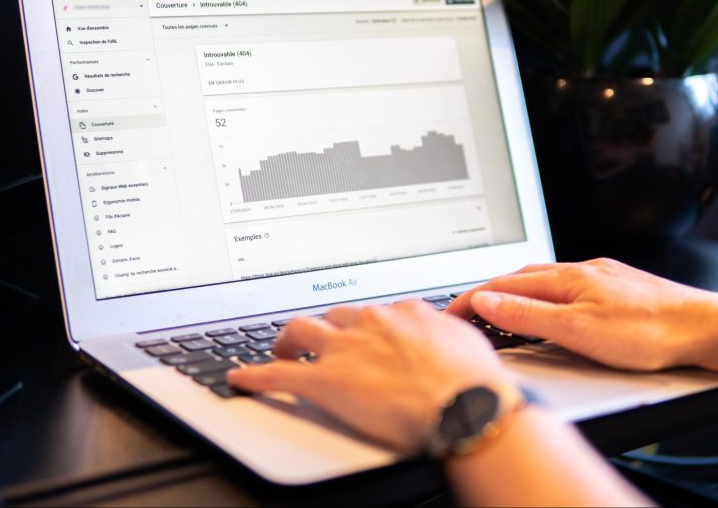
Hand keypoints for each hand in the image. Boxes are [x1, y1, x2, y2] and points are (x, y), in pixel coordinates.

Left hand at [227, 300, 516, 453]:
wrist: (466, 404)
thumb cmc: (475, 382)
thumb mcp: (470, 345)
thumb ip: (451, 338)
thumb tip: (456, 343)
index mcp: (405, 313)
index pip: (377, 312)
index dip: (367, 325)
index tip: (366, 334)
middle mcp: (371, 323)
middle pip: (335, 315)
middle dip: (325, 326)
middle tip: (321, 339)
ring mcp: (345, 349)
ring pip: (301, 329)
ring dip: (287, 339)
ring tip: (281, 348)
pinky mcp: (325, 380)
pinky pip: (278, 374)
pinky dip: (255, 375)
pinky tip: (242, 378)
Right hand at [447, 258, 717, 371]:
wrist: (705, 329)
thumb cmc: (650, 332)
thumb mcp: (579, 331)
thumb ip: (529, 317)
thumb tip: (488, 303)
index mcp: (565, 279)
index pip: (501, 286)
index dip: (470, 299)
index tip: (448, 313)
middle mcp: (580, 271)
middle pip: (518, 279)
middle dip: (487, 294)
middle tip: (466, 314)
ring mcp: (599, 278)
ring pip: (543, 281)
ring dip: (514, 295)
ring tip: (499, 313)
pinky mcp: (616, 288)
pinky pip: (565, 288)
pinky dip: (542, 299)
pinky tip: (550, 311)